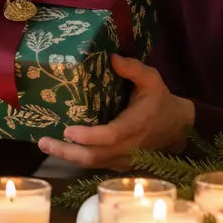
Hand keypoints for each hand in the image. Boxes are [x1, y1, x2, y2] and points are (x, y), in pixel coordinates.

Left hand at [37, 55, 194, 169]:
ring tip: (45, 145)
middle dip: (67, 152)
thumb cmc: (160, 101)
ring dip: (67, 157)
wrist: (178, 128)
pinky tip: (61, 149)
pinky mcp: (119, 163)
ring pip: (93, 164)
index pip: (111, 136)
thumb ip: (133, 68)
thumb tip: (112, 58)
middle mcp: (129, 146)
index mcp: (136, 124)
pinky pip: (96, 165)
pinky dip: (77, 159)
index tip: (68, 131)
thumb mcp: (152, 79)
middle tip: (43, 142)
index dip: (89, 136)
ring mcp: (123, 159)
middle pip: (94, 157)